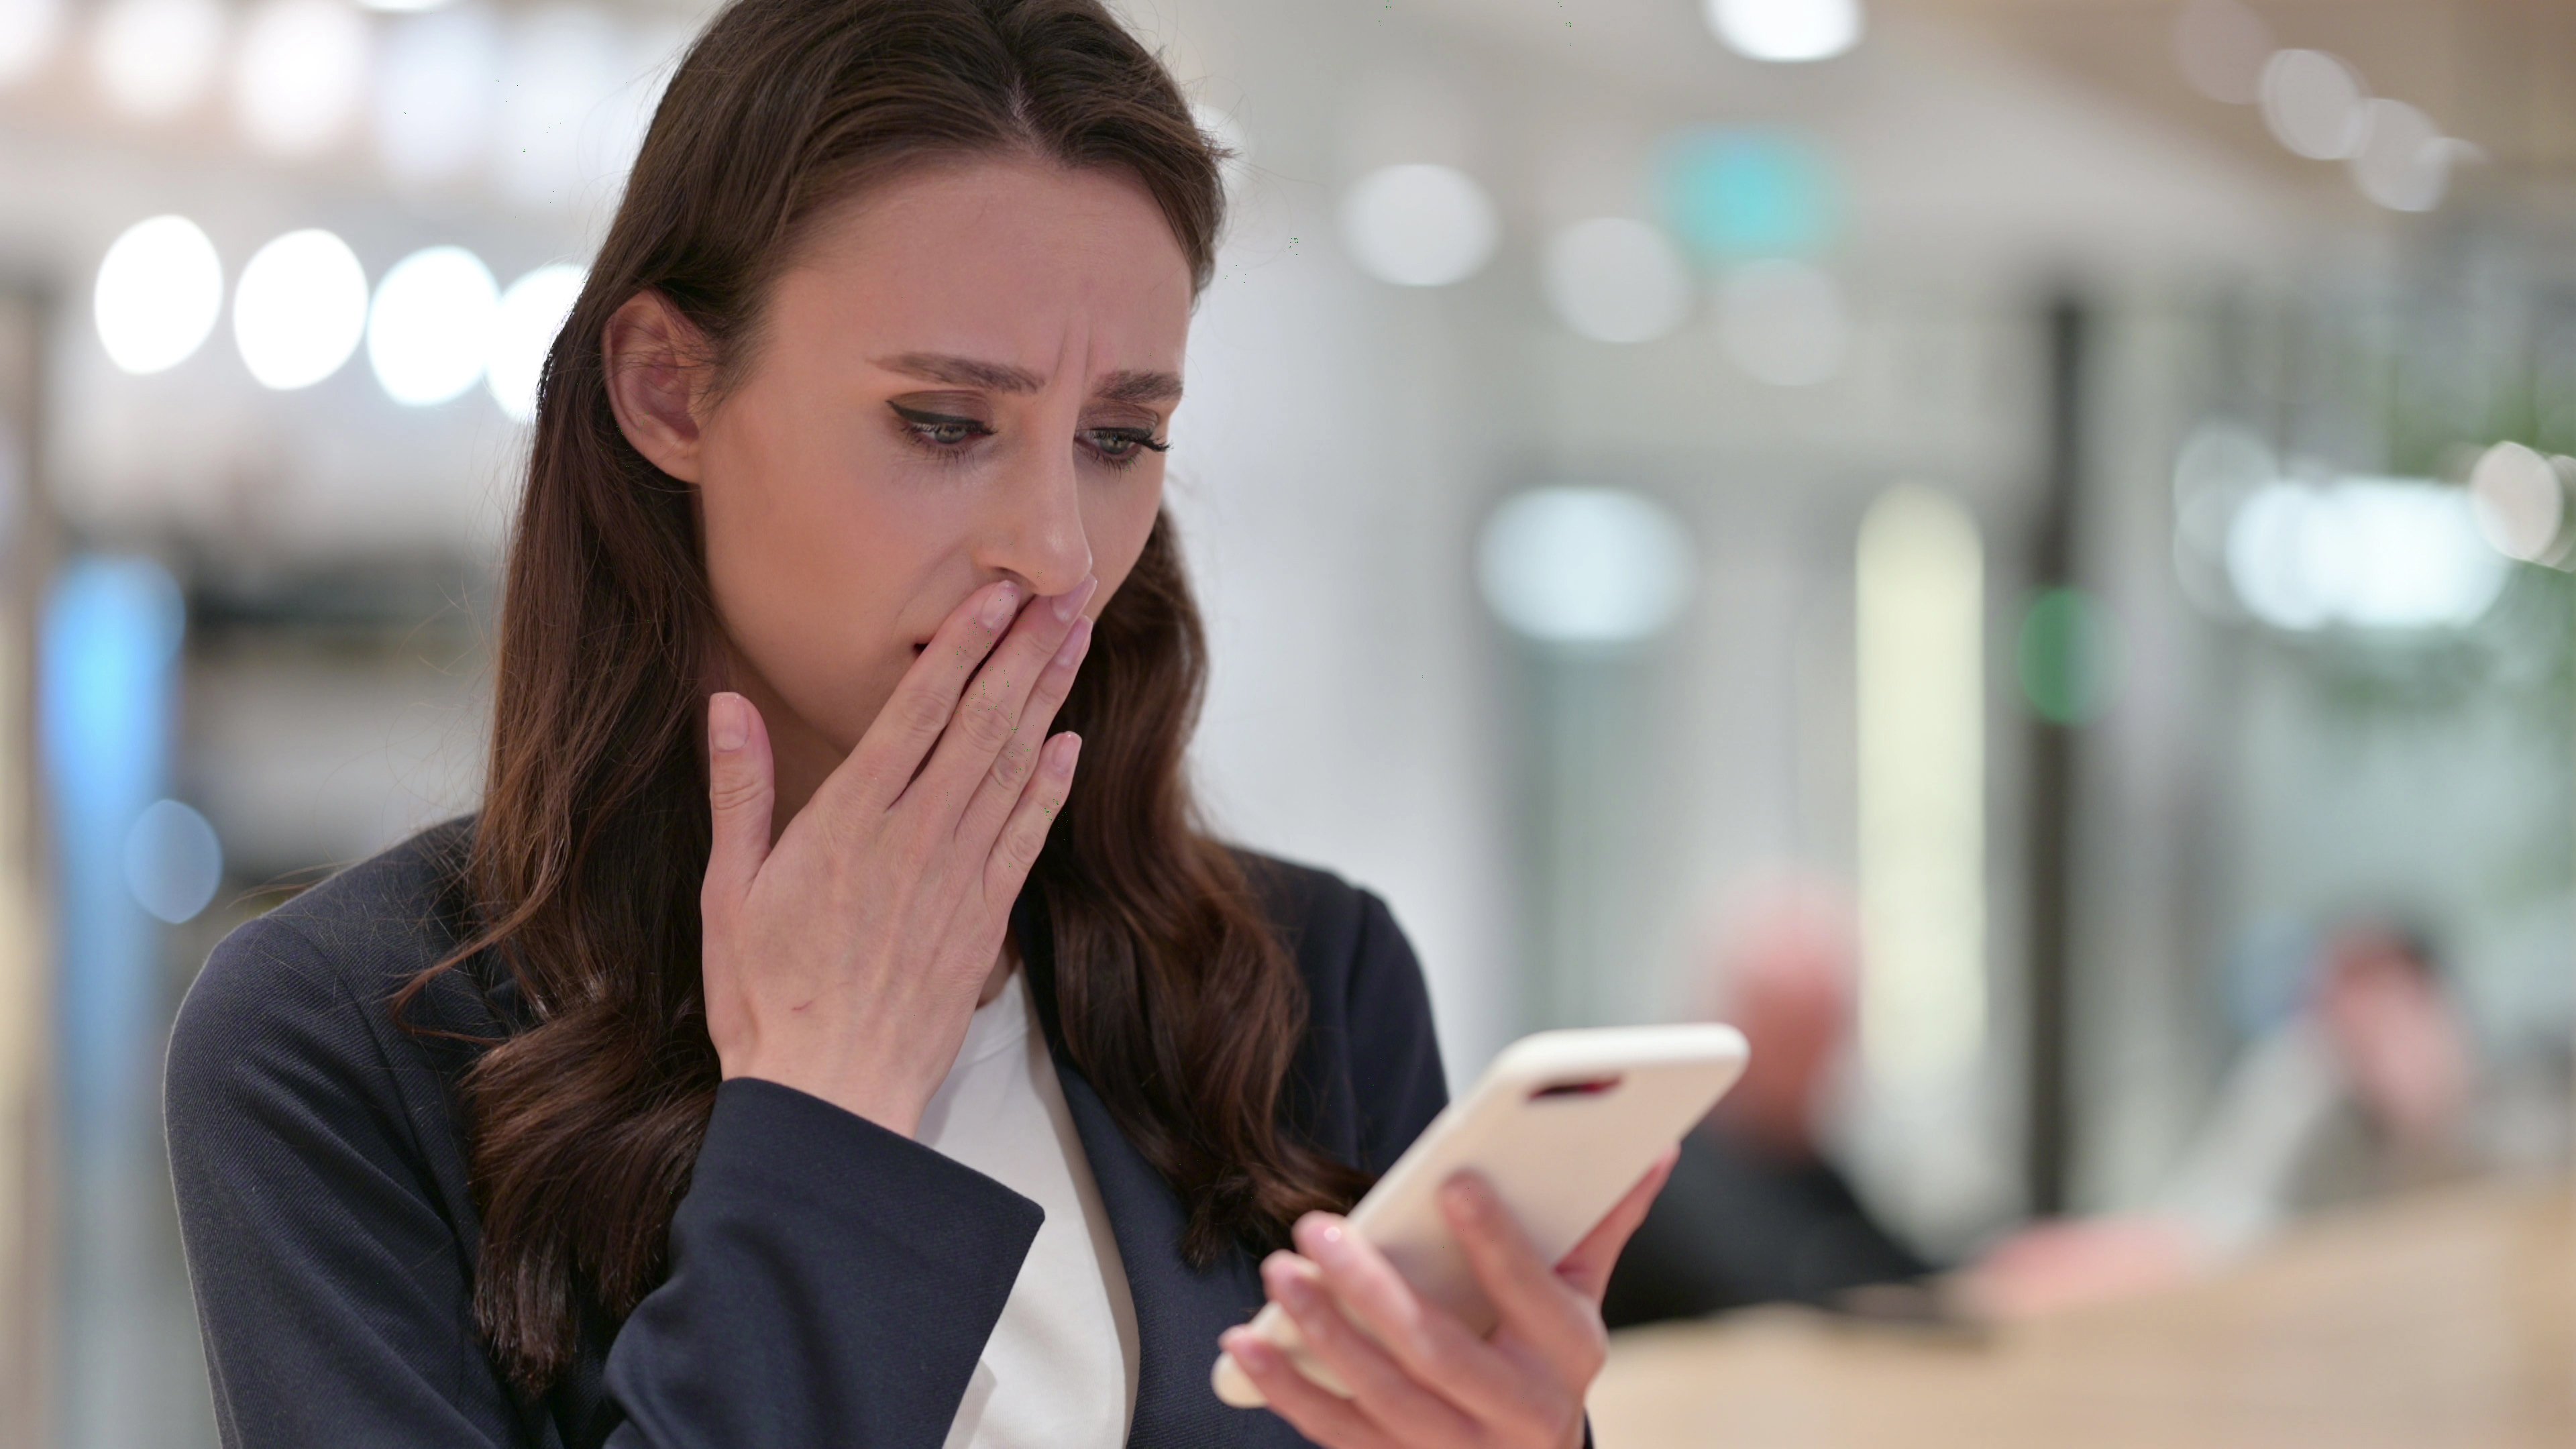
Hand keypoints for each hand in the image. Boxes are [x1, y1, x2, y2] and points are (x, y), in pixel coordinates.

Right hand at [698, 573, 1095, 1135]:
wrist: (831, 1094)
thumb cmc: (766, 998)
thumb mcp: (728, 890)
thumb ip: (739, 791)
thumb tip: (725, 705)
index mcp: (849, 821)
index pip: (917, 709)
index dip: (962, 645)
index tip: (997, 595)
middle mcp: (914, 837)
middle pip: (982, 723)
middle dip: (1024, 651)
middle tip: (1063, 592)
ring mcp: (957, 877)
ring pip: (1013, 767)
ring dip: (1047, 698)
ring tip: (1075, 640)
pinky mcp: (984, 919)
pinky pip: (1026, 837)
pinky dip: (1052, 787)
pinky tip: (1071, 744)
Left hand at [1220, 1147, 1679, 1448]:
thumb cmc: (1546, 1364)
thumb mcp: (1580, 1304)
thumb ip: (1601, 1224)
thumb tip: (1653, 1146)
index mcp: (1570, 1356)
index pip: (1532, 1292)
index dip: (1497, 1239)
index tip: (1454, 1182)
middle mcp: (1520, 1415)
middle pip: (1437, 1349)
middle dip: (1371, 1288)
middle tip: (1315, 1229)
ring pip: (1382, 1395)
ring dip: (1320, 1333)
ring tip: (1280, 1272)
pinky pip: (1338, 1435)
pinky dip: (1287, 1388)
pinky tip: (1247, 1344)